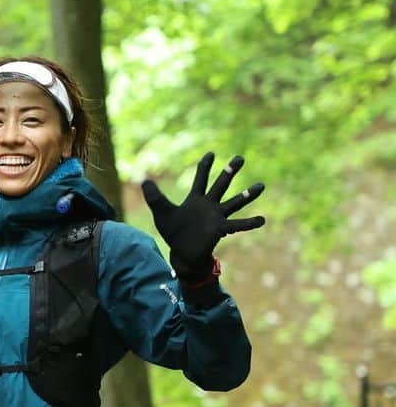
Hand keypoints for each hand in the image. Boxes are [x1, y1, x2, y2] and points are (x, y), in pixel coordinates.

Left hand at [142, 153, 264, 283]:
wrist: (181, 253)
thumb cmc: (173, 232)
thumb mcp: (161, 211)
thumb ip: (154, 196)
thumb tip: (144, 180)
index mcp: (195, 199)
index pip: (201, 178)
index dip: (205, 166)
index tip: (211, 153)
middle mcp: (209, 205)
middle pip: (221, 184)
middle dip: (230, 171)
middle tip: (240, 158)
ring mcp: (217, 217)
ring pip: (234, 202)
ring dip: (247, 195)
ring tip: (261, 186)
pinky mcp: (221, 229)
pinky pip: (238, 224)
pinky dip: (250, 223)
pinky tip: (262, 219)